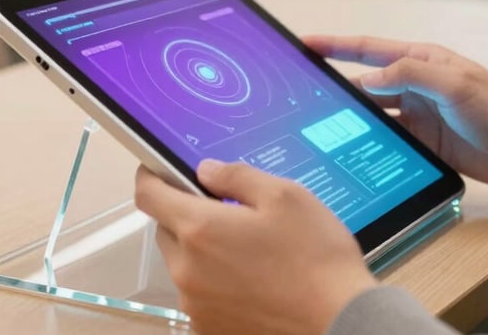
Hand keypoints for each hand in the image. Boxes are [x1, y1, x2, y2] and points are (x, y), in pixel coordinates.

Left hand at [135, 160, 376, 334]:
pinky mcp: (210, 330)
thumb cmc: (314, 254)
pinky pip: (199, 293)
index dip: (150, 176)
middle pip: (166, 230)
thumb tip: (206, 170)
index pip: (149, 196)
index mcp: (200, 229)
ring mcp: (196, 306)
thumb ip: (237, 176)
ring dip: (200, 248)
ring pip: (183, 263)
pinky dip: (213, 280)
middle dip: (186, 213)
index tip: (158, 169)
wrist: (338, 322)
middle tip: (227, 208)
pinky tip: (251, 277)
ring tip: (247, 246)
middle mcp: (187, 270)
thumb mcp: (284, 196)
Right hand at [303, 35, 487, 197]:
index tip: (304, 43)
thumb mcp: (454, 84)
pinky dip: (368, 141)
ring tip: (316, 123)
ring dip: (350, 116)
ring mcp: (418, 114)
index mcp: (422, 59)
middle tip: (302, 90)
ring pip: (373, 113)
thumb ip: (409, 76)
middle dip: (334, 83)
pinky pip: (387, 139)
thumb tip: (366, 80)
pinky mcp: (423, 143)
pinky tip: (349, 148)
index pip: (368, 49)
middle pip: (365, 82)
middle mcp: (415, 84)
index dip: (334, 45)